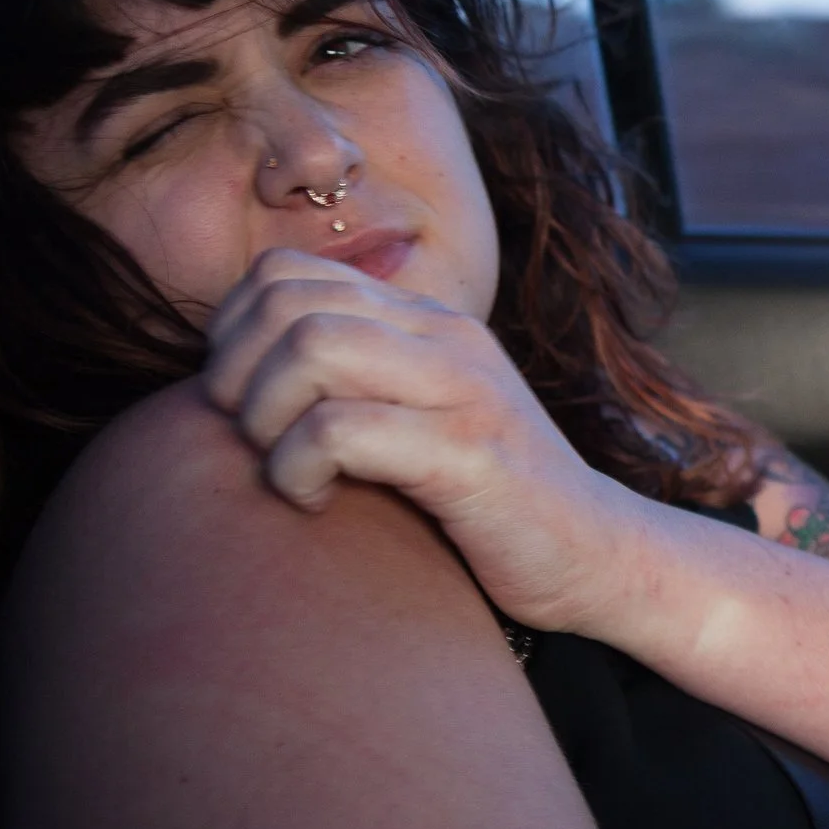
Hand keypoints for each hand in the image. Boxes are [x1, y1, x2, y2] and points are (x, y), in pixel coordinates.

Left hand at [200, 248, 641, 633]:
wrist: (597, 556)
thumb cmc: (487, 504)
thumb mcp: (420, 418)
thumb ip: (358, 380)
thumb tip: (236, 374)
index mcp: (427, 321)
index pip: (287, 272)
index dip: (231, 331)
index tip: (240, 402)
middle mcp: (446, 338)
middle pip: (288, 302)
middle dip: (235, 375)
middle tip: (252, 439)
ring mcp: (464, 389)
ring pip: (311, 349)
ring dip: (264, 418)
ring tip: (285, 468)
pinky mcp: (469, 454)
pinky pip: (339, 430)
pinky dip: (297, 469)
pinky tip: (316, 501)